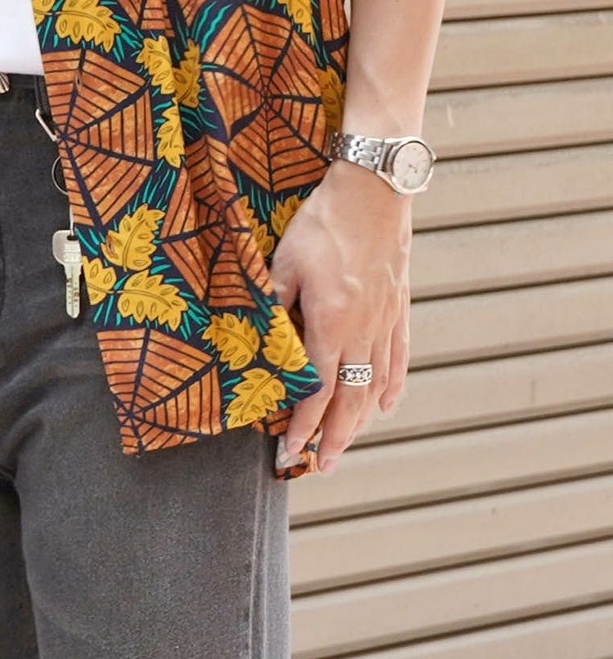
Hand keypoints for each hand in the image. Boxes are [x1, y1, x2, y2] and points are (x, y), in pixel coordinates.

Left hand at [269, 157, 411, 473]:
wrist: (374, 191)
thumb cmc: (324, 223)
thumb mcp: (285, 261)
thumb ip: (274, 302)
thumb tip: (260, 337)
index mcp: (330, 324)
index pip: (315, 390)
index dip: (302, 425)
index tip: (288, 450)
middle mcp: (362, 331)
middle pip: (350, 400)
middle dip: (333, 438)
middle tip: (319, 467)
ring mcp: (385, 321)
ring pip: (375, 385)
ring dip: (359, 421)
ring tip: (345, 445)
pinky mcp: (398, 306)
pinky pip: (397, 357)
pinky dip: (391, 386)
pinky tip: (386, 406)